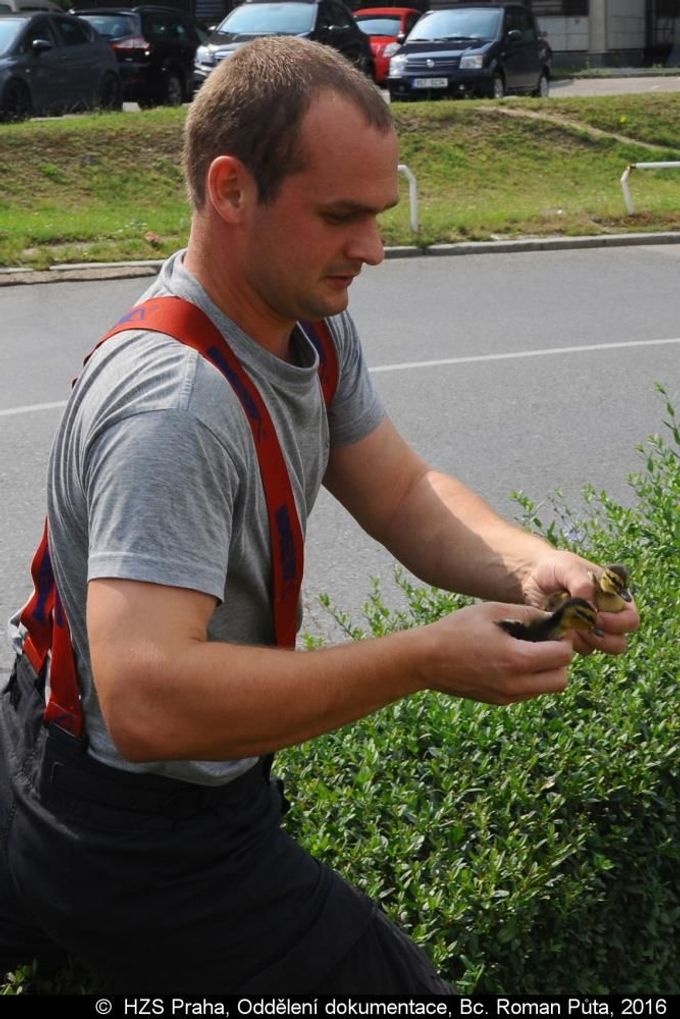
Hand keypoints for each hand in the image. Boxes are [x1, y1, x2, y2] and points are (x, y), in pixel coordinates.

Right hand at [422, 601, 574, 704]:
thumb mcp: (492, 611)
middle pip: (562, 680)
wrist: (425, 659)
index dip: (563, 640)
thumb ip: (527, 614)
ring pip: (546, 689)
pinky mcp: (499, 701)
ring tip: (528, 651)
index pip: (563, 656)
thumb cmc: (457, 629)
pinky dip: (531, 679)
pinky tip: (512, 661)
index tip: (553, 629)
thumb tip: (551, 618)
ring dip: (546, 671)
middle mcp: (516, 684)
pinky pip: (528, 693)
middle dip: (560, 660)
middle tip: (545, 643)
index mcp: (517, 659)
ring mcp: (507, 696)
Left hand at [521, 549, 639, 655]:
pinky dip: (570, 641)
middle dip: (604, 638)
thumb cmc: (556, 567)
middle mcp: (608, 617)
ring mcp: (592, 630)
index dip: (618, 622)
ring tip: (570, 625)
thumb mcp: (569, 567)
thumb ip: (582, 584)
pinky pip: (581, 649)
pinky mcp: (575, 639)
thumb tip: (591, 609)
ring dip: (587, 640)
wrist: (531, 575)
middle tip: (585, 626)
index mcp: (615, 598)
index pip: (630, 619)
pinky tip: (559, 626)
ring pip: (600, 649)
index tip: (597, 616)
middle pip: (620, 642)